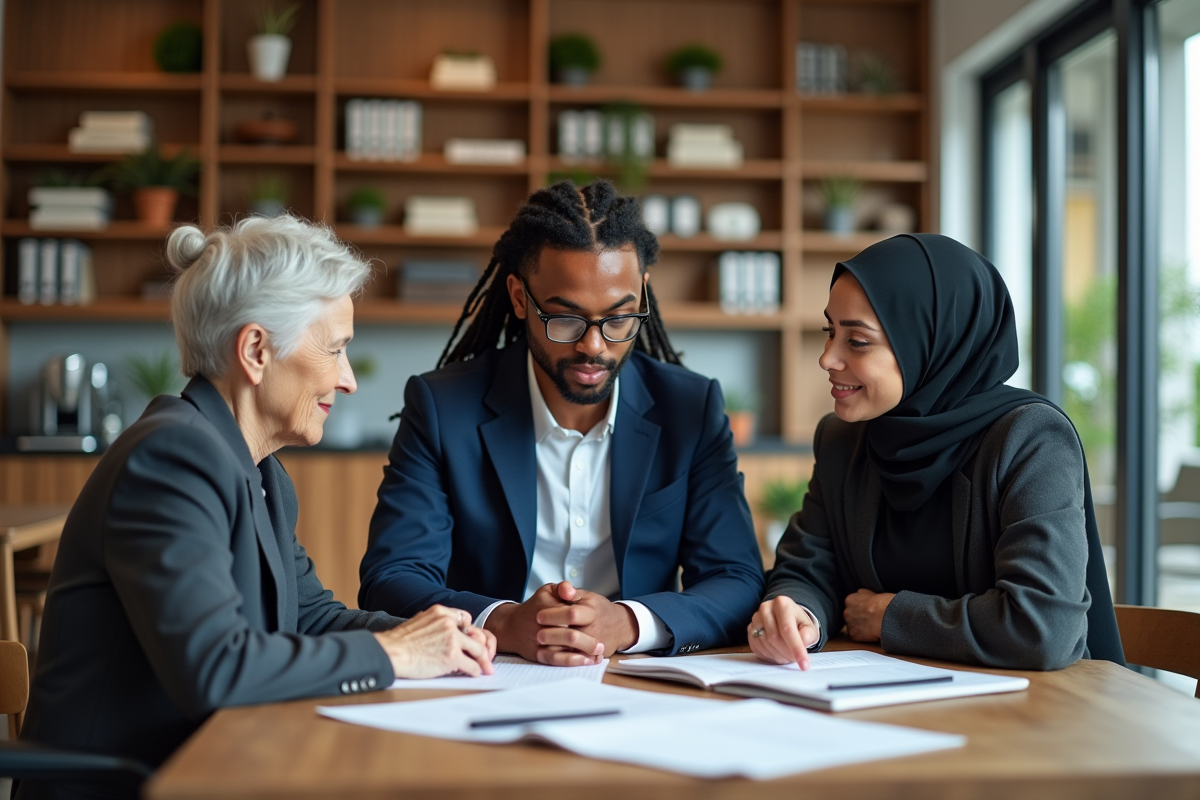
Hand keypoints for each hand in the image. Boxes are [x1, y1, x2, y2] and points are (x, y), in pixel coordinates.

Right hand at [373, 605, 495, 678]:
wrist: (390, 652)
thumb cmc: (400, 641)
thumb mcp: (419, 621)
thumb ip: (436, 623)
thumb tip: (447, 634)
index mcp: (440, 612)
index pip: (465, 619)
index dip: (469, 631)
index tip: (472, 640)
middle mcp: (449, 623)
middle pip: (475, 634)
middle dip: (482, 647)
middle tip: (487, 657)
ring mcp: (452, 639)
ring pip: (477, 650)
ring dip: (483, 661)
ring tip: (486, 668)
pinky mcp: (452, 656)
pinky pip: (471, 665)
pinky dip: (475, 671)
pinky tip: (475, 674)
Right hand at [484, 583, 604, 665]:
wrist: (512, 627)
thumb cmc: (535, 607)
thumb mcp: (547, 591)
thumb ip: (562, 587)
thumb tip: (570, 591)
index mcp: (547, 607)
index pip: (571, 614)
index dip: (587, 621)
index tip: (599, 626)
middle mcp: (542, 626)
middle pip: (571, 636)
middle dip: (589, 642)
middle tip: (601, 645)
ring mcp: (540, 642)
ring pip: (565, 651)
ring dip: (584, 654)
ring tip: (597, 654)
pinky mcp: (538, 654)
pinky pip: (557, 660)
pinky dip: (573, 661)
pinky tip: (585, 660)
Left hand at [536, 581, 638, 658]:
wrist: (619, 626)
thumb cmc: (597, 610)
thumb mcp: (586, 595)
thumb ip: (571, 591)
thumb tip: (566, 590)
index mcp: (591, 612)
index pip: (572, 614)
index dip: (553, 615)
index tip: (539, 616)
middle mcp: (594, 630)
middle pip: (571, 636)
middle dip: (551, 636)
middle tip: (537, 634)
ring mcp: (593, 647)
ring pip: (572, 653)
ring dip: (552, 650)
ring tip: (539, 645)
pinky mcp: (592, 658)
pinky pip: (574, 663)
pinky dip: (557, 661)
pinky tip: (544, 654)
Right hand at [747, 596, 819, 668]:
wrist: (786, 617)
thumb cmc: (798, 623)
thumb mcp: (809, 627)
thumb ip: (809, 633)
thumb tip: (803, 640)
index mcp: (782, 604)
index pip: (787, 628)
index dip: (796, 648)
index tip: (804, 664)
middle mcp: (766, 608)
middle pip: (774, 637)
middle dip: (787, 653)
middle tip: (795, 659)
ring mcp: (755, 618)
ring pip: (765, 643)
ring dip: (778, 655)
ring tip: (787, 656)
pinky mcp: (750, 628)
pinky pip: (756, 646)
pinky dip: (768, 655)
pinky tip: (777, 653)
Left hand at [843, 588, 895, 641]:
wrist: (885, 615)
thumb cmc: (882, 603)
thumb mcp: (870, 592)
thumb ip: (862, 595)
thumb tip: (861, 596)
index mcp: (849, 600)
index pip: (851, 604)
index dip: (860, 608)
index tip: (866, 610)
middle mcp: (846, 612)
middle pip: (850, 615)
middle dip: (858, 617)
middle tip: (869, 619)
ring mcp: (849, 624)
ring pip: (853, 626)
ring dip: (860, 627)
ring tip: (872, 626)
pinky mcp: (853, 635)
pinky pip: (857, 636)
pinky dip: (863, 636)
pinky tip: (872, 633)